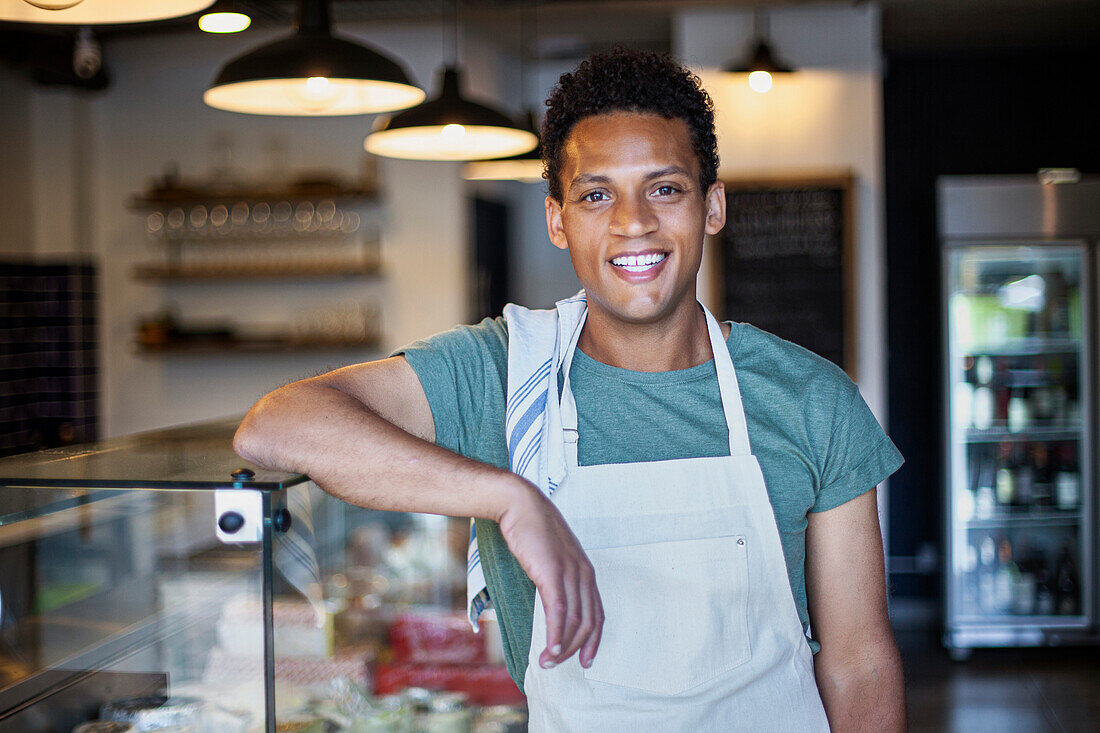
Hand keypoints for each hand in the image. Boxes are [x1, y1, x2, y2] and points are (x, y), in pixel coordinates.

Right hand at [496, 477, 603, 669]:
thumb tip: (551, 599)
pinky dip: (556, 634)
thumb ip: (555, 578)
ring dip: (562, 647)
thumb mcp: (550, 557)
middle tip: (558, 664)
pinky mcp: (553, 573)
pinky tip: (549, 648)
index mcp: (585, 570)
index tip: (586, 659)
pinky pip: (559, 612)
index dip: (593, 640)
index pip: (597, 614)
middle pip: (588, 622)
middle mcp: (583, 573)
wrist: (519, 504)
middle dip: (576, 649)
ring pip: (574, 621)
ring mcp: (570, 573)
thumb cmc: (531, 529)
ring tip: (547, 662)